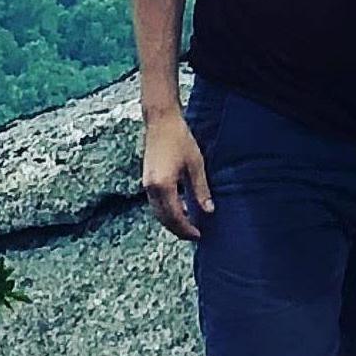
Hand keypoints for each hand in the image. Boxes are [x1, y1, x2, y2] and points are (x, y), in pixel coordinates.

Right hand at [142, 110, 215, 239]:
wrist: (161, 121)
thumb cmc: (179, 138)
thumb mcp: (195, 164)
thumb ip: (201, 189)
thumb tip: (209, 211)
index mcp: (164, 186)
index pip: (175, 216)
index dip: (187, 229)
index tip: (198, 235)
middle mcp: (151, 188)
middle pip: (164, 218)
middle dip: (178, 230)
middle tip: (193, 235)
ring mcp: (146, 184)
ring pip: (157, 212)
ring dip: (171, 221)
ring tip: (187, 225)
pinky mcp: (146, 179)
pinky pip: (155, 203)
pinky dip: (165, 210)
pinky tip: (179, 208)